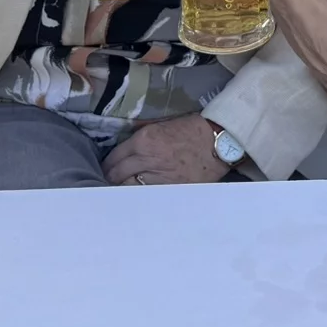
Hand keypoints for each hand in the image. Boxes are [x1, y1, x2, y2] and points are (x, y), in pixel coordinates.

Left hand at [102, 114, 231, 185]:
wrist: (219, 142)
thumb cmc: (192, 130)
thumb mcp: (162, 127)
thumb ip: (142, 139)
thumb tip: (125, 150)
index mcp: (144, 140)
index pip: (114, 157)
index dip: (107, 165)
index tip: (107, 169)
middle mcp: (147, 158)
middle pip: (116, 174)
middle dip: (110, 178)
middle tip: (109, 182)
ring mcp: (158, 176)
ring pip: (128, 188)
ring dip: (122, 190)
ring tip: (119, 192)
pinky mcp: (170, 188)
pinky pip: (146, 195)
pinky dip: (139, 196)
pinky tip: (135, 198)